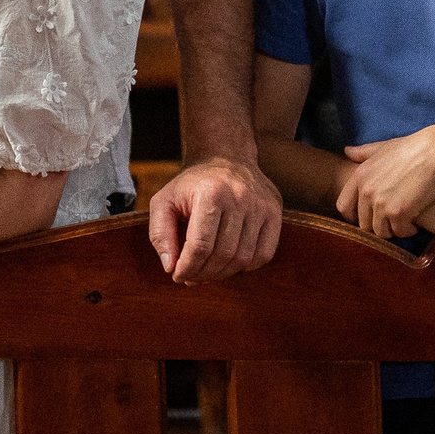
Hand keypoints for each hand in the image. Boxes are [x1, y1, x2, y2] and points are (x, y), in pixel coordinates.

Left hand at [146, 155, 282, 283]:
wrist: (225, 156)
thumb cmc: (192, 184)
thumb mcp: (164, 201)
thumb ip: (160, 234)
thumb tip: (170, 267)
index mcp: (210, 193)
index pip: (200, 246)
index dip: (187, 268)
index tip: (178, 275)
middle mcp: (240, 197)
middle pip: (222, 255)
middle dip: (203, 274)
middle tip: (191, 277)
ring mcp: (261, 205)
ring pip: (243, 258)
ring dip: (222, 273)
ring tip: (207, 271)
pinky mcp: (274, 212)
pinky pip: (264, 254)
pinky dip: (246, 266)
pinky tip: (230, 262)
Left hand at [338, 126, 434, 238]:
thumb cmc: (413, 148)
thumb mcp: (385, 147)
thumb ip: (364, 153)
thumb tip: (347, 151)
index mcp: (360, 176)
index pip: (343, 206)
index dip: (356, 216)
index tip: (371, 218)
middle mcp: (366, 191)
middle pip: (364, 224)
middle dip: (379, 224)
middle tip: (395, 220)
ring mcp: (381, 203)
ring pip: (381, 232)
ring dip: (394, 229)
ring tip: (407, 220)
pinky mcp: (398, 213)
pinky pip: (400, 232)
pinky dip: (409, 230)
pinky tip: (418, 221)